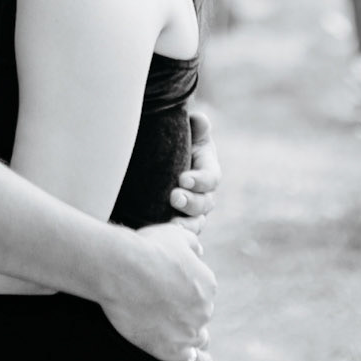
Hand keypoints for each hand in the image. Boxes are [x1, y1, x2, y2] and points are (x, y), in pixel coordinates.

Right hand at [98, 222, 214, 360]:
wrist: (122, 269)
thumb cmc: (145, 248)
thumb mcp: (175, 235)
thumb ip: (192, 243)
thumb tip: (199, 252)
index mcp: (207, 283)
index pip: (203, 292)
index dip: (186, 291)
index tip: (169, 290)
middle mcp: (205, 309)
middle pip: (200, 314)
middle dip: (187, 312)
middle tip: (164, 308)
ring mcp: (190, 331)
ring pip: (198, 338)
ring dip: (190, 335)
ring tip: (177, 333)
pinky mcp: (173, 350)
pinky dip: (197, 360)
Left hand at [170, 107, 220, 229]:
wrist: (149, 159)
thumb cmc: (169, 140)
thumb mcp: (181, 130)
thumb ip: (194, 126)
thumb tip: (199, 120)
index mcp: (206, 169)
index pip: (211, 178)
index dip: (200, 180)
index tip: (183, 179)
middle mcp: (202, 194)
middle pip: (204, 204)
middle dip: (190, 203)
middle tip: (174, 197)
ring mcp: (189, 213)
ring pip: (194, 225)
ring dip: (185, 226)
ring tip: (171, 226)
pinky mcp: (172, 224)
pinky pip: (179, 238)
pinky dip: (174, 240)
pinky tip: (163, 239)